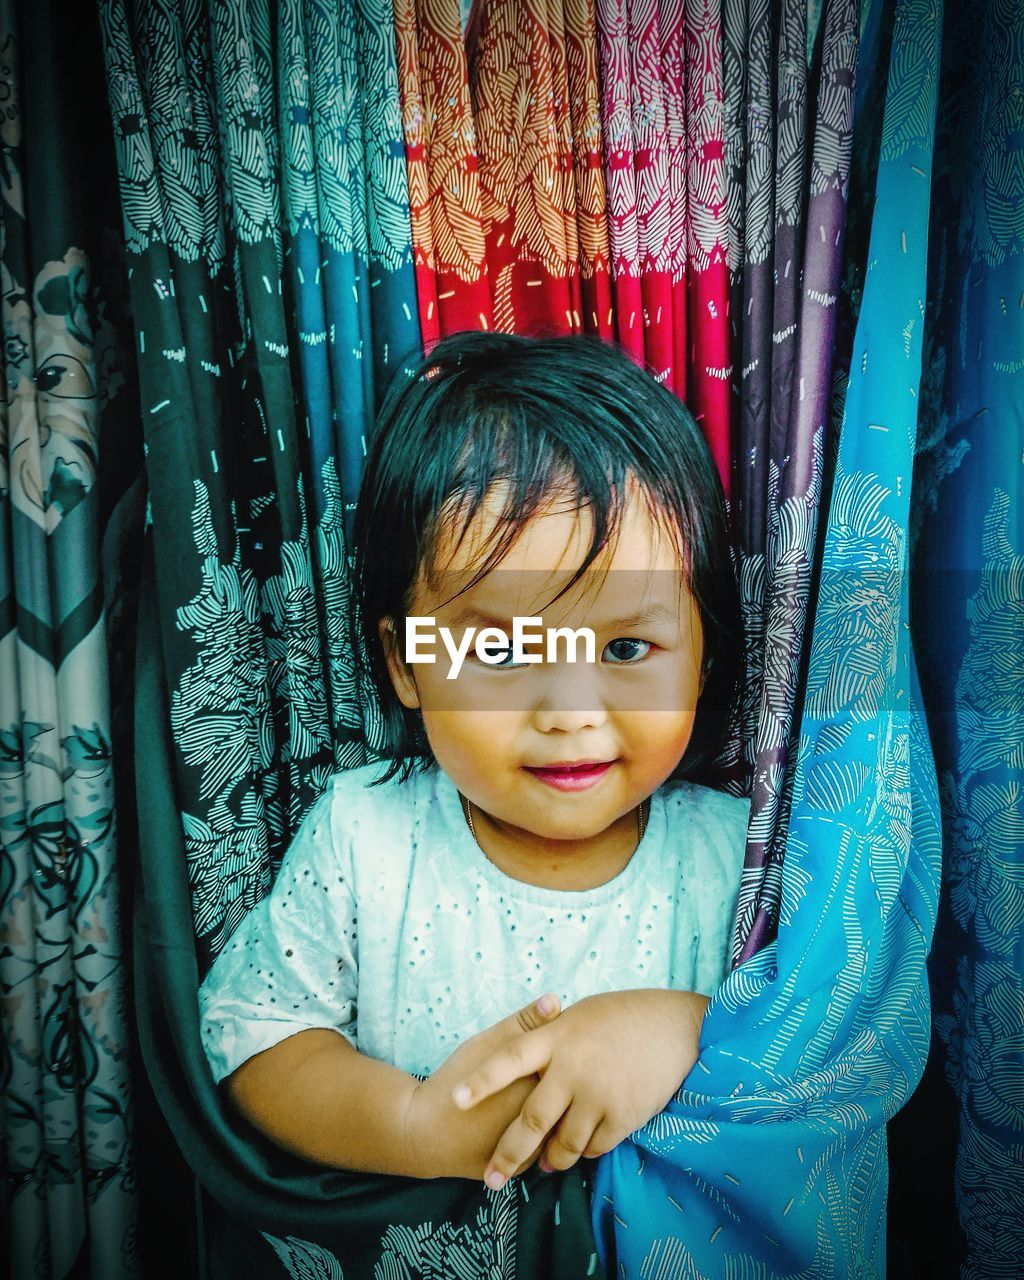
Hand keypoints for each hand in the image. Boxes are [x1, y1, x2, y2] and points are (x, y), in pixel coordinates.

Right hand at [402, 993, 562, 1180]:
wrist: (423, 1132)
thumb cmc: (455, 1081)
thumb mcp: (487, 1045)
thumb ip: (524, 1023)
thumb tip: (556, 998)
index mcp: (535, 1084)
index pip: (574, 1066)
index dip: (571, 1055)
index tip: (568, 1045)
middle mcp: (541, 1119)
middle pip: (574, 1099)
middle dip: (573, 1085)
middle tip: (560, 1070)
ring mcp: (535, 1149)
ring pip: (565, 1127)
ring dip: (564, 1111)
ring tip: (552, 1092)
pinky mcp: (526, 1168)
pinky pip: (548, 1148)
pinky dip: (548, 1134)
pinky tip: (538, 1118)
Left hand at [451, 988, 709, 1189]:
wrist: (674, 1028)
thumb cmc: (622, 1016)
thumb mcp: (580, 1016)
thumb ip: (549, 1036)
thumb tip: (522, 1054)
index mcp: (557, 1036)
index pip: (508, 1060)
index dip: (482, 1081)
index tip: (456, 1101)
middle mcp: (572, 1067)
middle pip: (532, 1120)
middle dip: (509, 1154)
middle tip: (492, 1177)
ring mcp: (598, 1094)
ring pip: (564, 1143)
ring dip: (552, 1160)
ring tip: (544, 1166)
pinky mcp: (623, 1115)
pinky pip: (595, 1147)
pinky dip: (585, 1153)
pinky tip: (580, 1153)